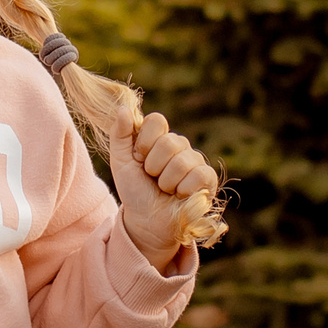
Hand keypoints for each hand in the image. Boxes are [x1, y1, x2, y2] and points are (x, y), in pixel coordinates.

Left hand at [110, 102, 212, 271]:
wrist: (146, 220)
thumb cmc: (134, 190)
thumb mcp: (121, 161)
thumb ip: (120, 134)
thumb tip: (124, 108)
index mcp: (158, 137)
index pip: (157, 121)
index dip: (144, 141)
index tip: (138, 158)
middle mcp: (179, 145)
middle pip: (170, 142)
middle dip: (153, 166)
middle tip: (152, 177)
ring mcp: (195, 161)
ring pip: (183, 161)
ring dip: (167, 181)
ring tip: (165, 188)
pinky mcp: (208, 179)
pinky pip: (199, 175)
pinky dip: (183, 189)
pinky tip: (179, 195)